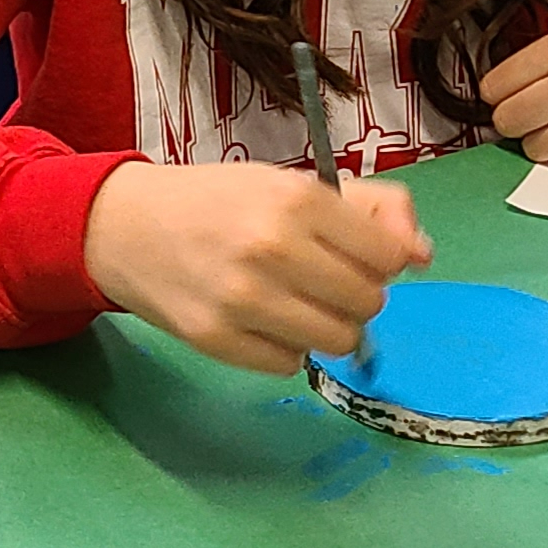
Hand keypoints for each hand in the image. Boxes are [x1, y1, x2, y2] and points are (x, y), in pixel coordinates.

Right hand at [82, 160, 431, 376]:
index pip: (388, 256)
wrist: (124, 226)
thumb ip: (368, 208)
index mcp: (297, 199)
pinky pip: (291, 364)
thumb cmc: (217, 201)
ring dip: (327, 327)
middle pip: (368, 303)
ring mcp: (244, 300)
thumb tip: (423, 256)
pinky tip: (259, 321)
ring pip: (338, 341)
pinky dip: (285, 348)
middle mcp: (274, 249)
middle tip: (320, 280)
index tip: (353, 255)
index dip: (381, 259)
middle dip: (354, 295)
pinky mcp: (217, 341)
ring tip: (295, 304)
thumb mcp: (290, 183)